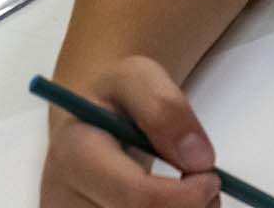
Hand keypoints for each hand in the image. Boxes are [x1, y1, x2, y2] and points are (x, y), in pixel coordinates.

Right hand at [40, 57, 220, 207]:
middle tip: (208, 191)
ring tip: (187, 198)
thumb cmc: (112, 101)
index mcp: (75, 155)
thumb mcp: (138, 78)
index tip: (210, 177)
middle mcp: (63, 200)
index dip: (186, 196)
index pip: (137, 197)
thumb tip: (198, 159)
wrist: (85, 126)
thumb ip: (165, 107)